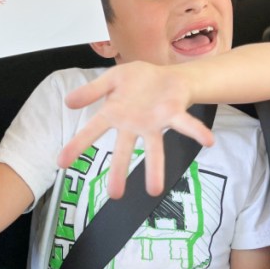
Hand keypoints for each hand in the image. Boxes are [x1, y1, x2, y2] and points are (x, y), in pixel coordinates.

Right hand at [56, 60, 212, 198]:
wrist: (165, 74)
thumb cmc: (137, 79)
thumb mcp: (111, 79)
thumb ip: (91, 91)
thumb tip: (67, 102)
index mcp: (114, 114)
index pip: (91, 131)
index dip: (76, 146)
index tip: (61, 163)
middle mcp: (133, 125)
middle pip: (123, 150)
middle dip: (119, 172)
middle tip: (115, 195)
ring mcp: (154, 123)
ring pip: (154, 149)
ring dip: (155, 169)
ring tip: (154, 190)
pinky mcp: (174, 114)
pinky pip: (186, 124)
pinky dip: (197, 133)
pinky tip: (208, 142)